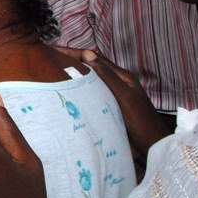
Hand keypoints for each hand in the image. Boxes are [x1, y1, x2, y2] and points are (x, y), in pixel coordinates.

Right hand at [56, 46, 171, 159]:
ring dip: (71, 77)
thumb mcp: (125, 97)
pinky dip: (75, 92)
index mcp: (121, 76)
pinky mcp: (104, 109)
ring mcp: (109, 96)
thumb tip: (88, 54)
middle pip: (89, 68)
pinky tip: (63, 94)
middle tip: (46, 60)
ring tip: (49, 75)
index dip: (73, 52)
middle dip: (69, 62)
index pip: (94, 58)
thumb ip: (108, 76)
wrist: (151, 148)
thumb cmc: (142, 122)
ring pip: (87, 82)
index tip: (53, 49)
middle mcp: (114, 84)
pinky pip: (87, 96)